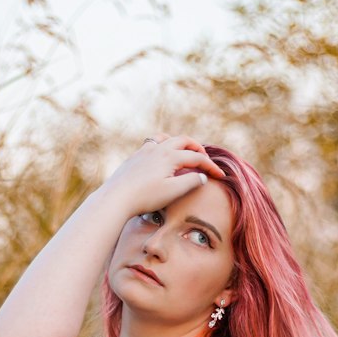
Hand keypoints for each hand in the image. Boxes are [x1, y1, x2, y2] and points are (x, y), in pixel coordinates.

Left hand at [103, 133, 225, 216]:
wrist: (116, 198)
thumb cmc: (145, 197)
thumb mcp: (173, 192)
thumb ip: (191, 182)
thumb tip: (202, 176)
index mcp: (170, 156)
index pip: (196, 158)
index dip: (210, 166)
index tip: (220, 176)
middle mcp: (158, 149)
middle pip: (184, 141)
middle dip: (197, 148)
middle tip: (205, 158)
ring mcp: (145, 151)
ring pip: (166, 138)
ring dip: (178, 143)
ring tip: (184, 151)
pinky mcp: (135, 157)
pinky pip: (152, 144)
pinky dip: (163, 146)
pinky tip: (160, 156)